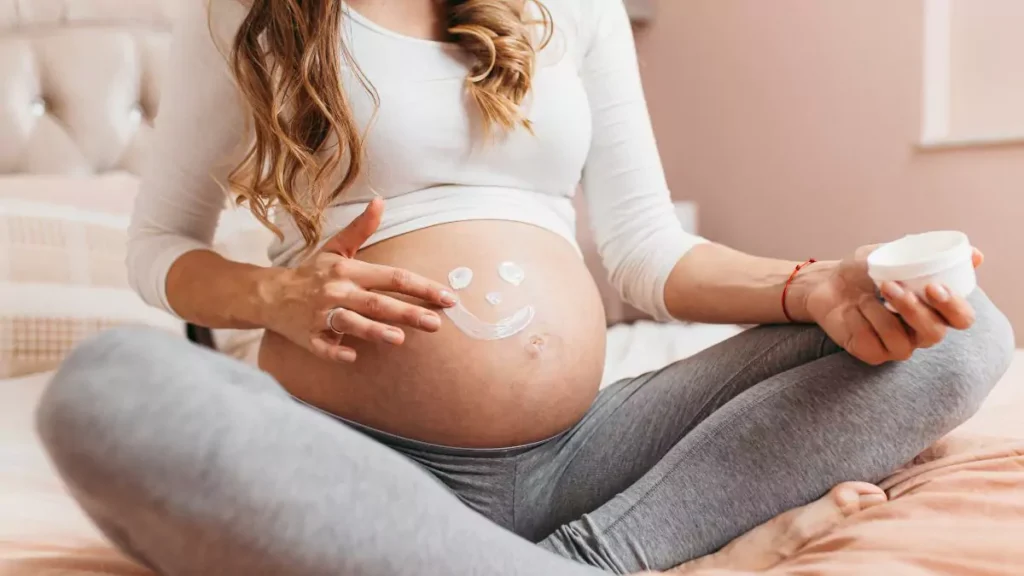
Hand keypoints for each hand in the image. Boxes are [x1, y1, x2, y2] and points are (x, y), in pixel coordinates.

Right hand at [259, 198, 456, 362]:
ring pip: (351, 322)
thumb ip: (361, 229)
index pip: (392, 277)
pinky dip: (335, 350)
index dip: (421, 287)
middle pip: (377, 302)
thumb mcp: (336, 248)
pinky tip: (351, 356)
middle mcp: (337, 291)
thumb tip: (381, 202)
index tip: (447, 297)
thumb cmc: (312, 273)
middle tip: (436, 323)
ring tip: (400, 339)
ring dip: (374, 330)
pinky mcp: (308, 336)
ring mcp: (321, 315)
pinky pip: (322, 346)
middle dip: (408, 312)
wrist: (269, 294)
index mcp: (348, 271)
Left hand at [803, 245, 983, 364]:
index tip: (934, 287)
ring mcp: (896, 346)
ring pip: (902, 342)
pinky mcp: (871, 354)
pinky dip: (859, 322)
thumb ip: (929, 254)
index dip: (954, 307)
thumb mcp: (893, 253)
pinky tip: (851, 310)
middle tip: (892, 286)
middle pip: (935, 334)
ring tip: (863, 295)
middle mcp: (920, 331)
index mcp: (935, 309)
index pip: (961, 319)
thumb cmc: (864, 269)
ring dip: (879, 314)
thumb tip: (976, 255)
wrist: (826, 281)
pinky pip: (872, 345)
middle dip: (915, 311)